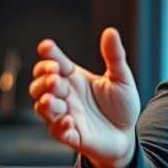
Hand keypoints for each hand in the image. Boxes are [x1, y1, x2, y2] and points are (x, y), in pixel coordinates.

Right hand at [29, 27, 140, 167]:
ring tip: (51, 96)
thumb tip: (111, 31)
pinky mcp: (72, 136)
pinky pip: (58, 132)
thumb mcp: (121, 78)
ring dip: (44, 101)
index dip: (48, 55)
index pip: (54, 63)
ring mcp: (66, 115)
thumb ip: (114, 56)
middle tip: (55, 76)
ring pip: (43, 108)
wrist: (127, 135)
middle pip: (39, 85)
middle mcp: (66, 96)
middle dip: (43, 79)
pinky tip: (68, 119)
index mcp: (74, 79)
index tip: (46, 46)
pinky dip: (59, 126)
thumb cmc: (121, 105)